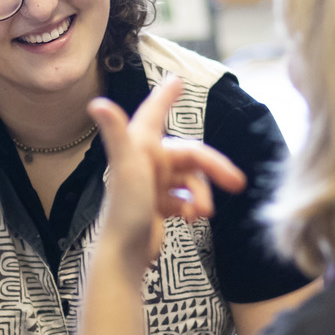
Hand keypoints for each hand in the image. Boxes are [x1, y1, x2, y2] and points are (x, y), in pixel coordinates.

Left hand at [87, 76, 246, 273]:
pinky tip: (192, 219)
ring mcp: (153, 183)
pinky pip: (185, 197)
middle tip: (237, 183)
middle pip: (191, 155)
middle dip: (214, 168)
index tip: (177, 80)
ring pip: (192, 178)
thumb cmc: (124, 208)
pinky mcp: (158, 204)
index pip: (155, 113)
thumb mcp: (126, 166)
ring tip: (202, 213)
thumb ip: (116, 133)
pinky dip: (192, 206)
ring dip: (202, 194)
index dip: (166, 97)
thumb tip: (96, 103)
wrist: (125, 254)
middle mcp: (145, 160)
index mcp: (140, 145)